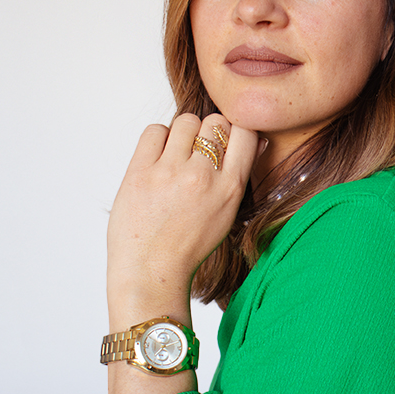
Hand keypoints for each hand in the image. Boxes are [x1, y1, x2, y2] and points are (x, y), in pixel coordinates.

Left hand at [106, 113, 259, 324]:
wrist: (150, 272)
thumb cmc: (187, 246)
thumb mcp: (226, 213)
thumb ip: (238, 176)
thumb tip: (254, 140)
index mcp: (229, 188)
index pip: (245, 131)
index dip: (236, 130)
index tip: (226, 140)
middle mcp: (203, 177)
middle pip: (215, 122)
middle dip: (209, 132)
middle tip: (198, 152)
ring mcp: (170, 172)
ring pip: (186, 121)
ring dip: (183, 133)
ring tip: (176, 155)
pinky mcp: (140, 172)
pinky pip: (155, 130)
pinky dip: (158, 138)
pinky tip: (158, 158)